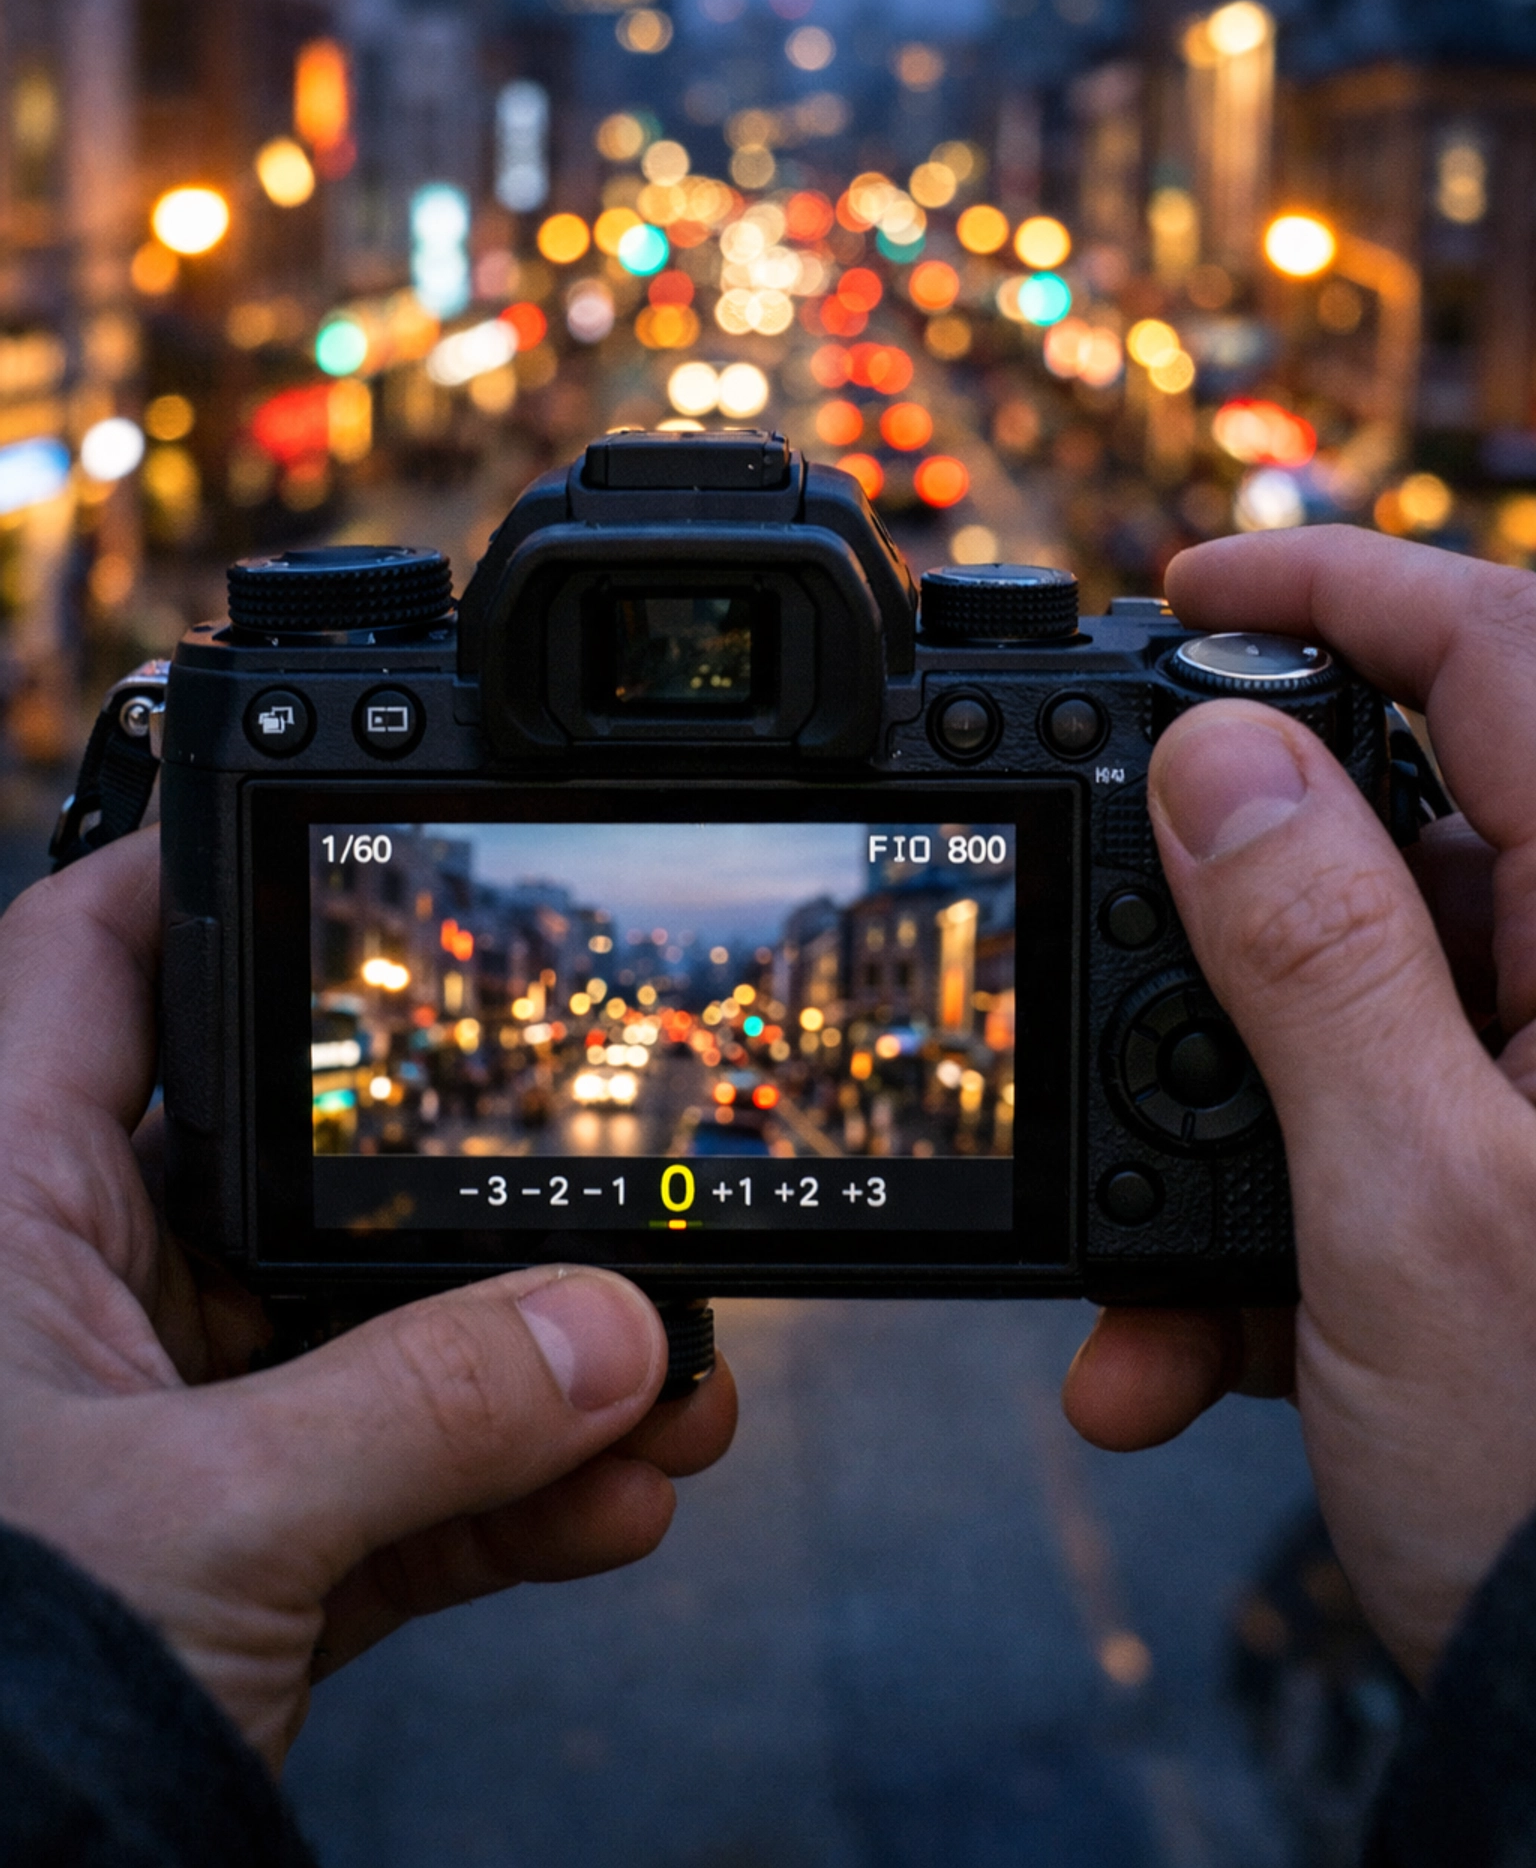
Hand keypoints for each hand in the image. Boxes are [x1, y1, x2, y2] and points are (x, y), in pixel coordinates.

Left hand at [0, 829, 735, 1766]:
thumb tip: (617, 1330)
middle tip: (612, 1198)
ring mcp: (159, 1431)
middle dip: (472, 1200)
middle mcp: (80, 1300)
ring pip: (369, 1348)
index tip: (347, 843)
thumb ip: (428, 1409)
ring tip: (675, 1381)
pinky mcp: (226, 1556)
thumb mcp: (209, 1518)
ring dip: (535, 1373)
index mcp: (13, 1214)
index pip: (95, 965)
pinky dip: (512, 1497)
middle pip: (301, 1171)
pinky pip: (392, 1488)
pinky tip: (621, 1496)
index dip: (207, 878)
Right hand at [1063, 526, 1535, 1684]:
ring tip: (1125, 1275)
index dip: (1337, 584)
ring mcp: (1534, 1096)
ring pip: (1329, 1020)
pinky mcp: (1490, 1193)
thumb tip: (1219, 757)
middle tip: (1090, 938)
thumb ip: (1313, 955)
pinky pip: (1338, 1150)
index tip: (1183, 587)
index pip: (1501, 657)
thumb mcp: (1410, 1201)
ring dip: (1192, 1137)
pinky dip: (1235, 1244)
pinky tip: (1169, 1361)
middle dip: (1204, 918)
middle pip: (1380, 836)